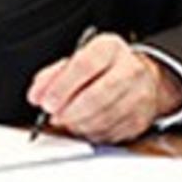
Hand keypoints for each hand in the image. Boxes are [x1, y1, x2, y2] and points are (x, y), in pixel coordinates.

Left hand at [26, 35, 181, 143]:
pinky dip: (91, 133)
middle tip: (54, 116)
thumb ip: (54, 75)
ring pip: (104, 117)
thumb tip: (37, 94)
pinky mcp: (140, 120)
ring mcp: (139, 96)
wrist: (144, 80)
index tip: (46, 101)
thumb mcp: (79, 60)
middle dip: (70, 110)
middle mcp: (129, 70)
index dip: (62, 87)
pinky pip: (110, 132)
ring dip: (78, 124)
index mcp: (110, 48)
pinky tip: (84, 126)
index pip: (84, 65)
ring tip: (67, 121)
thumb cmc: (105, 69)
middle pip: (97, 95)